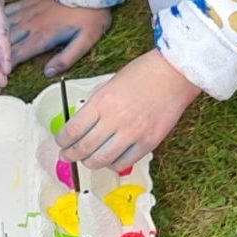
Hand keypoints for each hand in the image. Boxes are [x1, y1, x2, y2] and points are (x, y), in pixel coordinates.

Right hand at [7, 0, 110, 75]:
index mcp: (43, 36)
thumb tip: (48, 73)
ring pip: (3, 28)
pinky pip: (9, 11)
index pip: (17, 55)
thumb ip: (67, 58)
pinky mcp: (31, 2)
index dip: (3, 68)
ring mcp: (29, 11)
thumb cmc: (91, 14)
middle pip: (6, 45)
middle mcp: (31, 24)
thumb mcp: (86, 40)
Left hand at [58, 48, 197, 170]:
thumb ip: (96, 106)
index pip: (72, 130)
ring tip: (86, 160)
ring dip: (89, 162)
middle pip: (83, 149)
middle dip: (70, 155)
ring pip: (101, 160)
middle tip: (67, 155)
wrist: (176, 72)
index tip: (60, 142)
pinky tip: (110, 159)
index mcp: (102, 102)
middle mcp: (115, 119)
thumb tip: (81, 126)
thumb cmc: (144, 73)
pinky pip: (124, 162)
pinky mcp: (149, 142)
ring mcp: (132, 133)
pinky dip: (112, 164)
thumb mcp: (110, 83)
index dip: (62, 140)